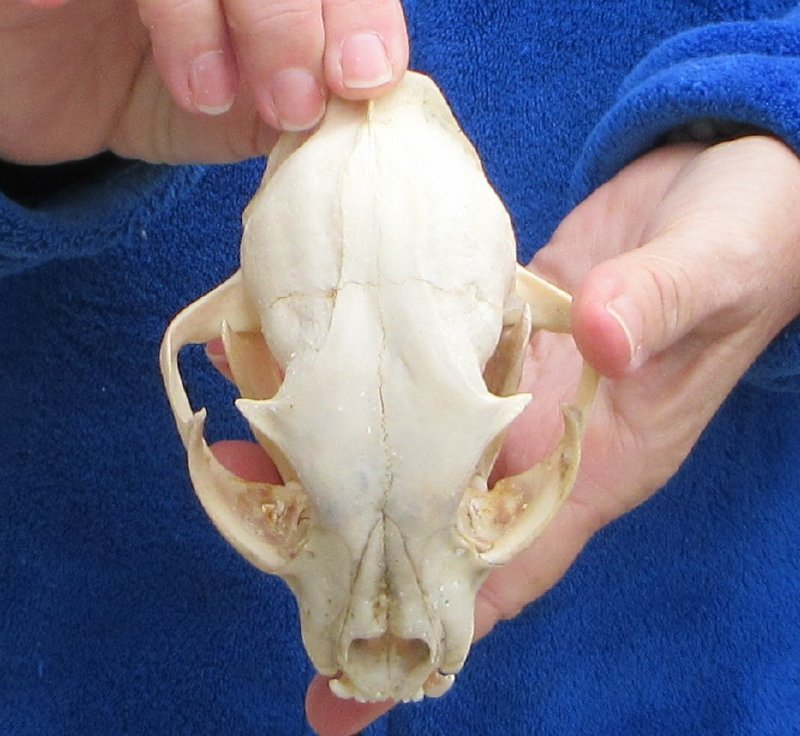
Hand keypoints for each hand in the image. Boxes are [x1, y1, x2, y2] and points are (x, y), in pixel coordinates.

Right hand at [1, 0, 407, 163]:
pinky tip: (189, 81)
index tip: (366, 77)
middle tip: (301, 101)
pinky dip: (180, 17)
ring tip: (231, 99)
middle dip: (312, 18)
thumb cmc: (152, 90)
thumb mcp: (241, 107)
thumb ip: (300, 94)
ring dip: (248, 18)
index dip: (363, 10)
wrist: (43, 96)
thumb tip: (363, 102)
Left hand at [301, 135, 799, 733]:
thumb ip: (660, 304)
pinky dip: (365, 374)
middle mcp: (545, 434)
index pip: (516, 552)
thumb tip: (600, 342)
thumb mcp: (717, 268)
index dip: (445, 607)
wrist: (724, 183)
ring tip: (246, 460)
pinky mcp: (490, 331)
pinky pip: (419, 363)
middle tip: (268, 554)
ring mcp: (510, 384)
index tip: (365, 662)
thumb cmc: (748, 237)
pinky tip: (300, 364)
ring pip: (417, 438)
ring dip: (339, 452)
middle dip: (360, 536)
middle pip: (442, 506)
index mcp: (605, 452)